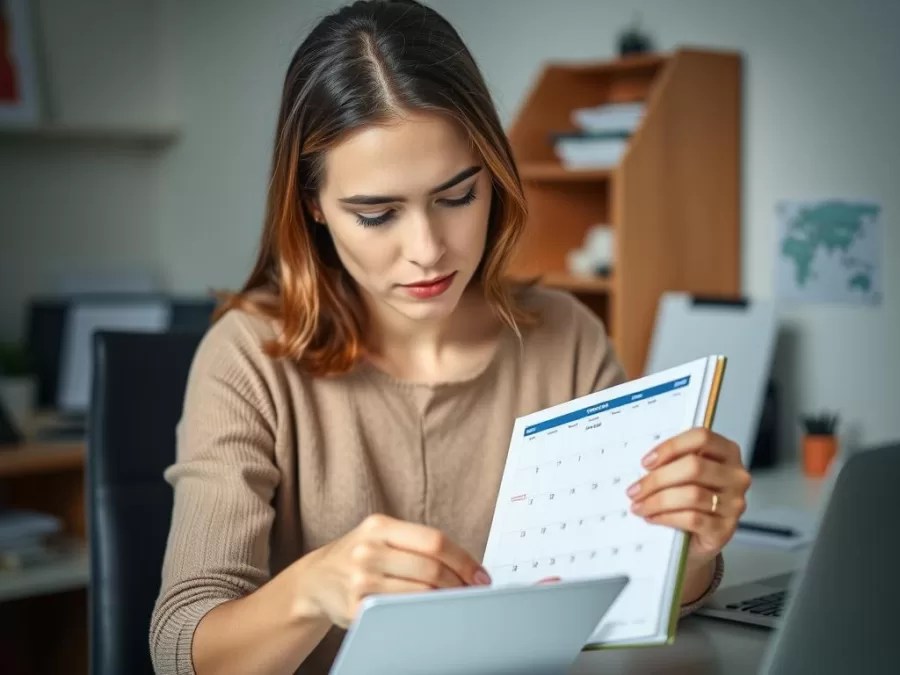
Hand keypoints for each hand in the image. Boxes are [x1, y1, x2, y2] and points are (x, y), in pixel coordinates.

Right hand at [300, 513, 490, 627]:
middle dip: (459, 584)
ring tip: (455, 602)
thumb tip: (466, 565)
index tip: (480, 575)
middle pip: (430, 568)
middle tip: (472, 593)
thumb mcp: (381, 536)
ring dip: (444, 600)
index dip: (464, 560)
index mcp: (378, 526)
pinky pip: (400, 613)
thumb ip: (416, 544)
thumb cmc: (360, 556)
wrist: (316, 580)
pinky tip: (430, 613)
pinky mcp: (355, 608)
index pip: (434, 541)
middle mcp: (367, 550)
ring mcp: (359, 580)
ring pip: (419, 593)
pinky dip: (422, 614)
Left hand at [627, 427, 750, 570]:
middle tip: (634, 490)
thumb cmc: (690, 500)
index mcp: (727, 452)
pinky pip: (692, 519)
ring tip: (638, 506)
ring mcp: (734, 504)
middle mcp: (736, 476)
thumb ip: (673, 462)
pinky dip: (666, 517)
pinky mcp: (726, 529)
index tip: (646, 462)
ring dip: (657, 501)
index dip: (671, 447)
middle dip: (657, 479)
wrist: (700, 538)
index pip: (702, 437)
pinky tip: (652, 518)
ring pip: (692, 494)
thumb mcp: (684, 474)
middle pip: (694, 467)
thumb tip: (645, 463)